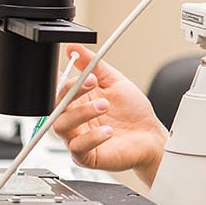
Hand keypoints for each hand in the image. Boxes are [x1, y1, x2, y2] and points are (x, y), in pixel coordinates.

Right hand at [50, 44, 167, 177]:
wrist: (151, 137)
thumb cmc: (133, 113)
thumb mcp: (114, 82)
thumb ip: (94, 65)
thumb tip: (75, 47)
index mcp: (77, 101)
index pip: (57, 88)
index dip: (61, 79)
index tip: (76, 69)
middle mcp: (74, 119)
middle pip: (54, 105)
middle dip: (70, 92)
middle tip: (91, 83)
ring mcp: (78, 138)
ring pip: (61, 126)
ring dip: (81, 113)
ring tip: (105, 105)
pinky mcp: (86, 157)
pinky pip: (78, 148)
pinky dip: (91, 138)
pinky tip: (108, 130)